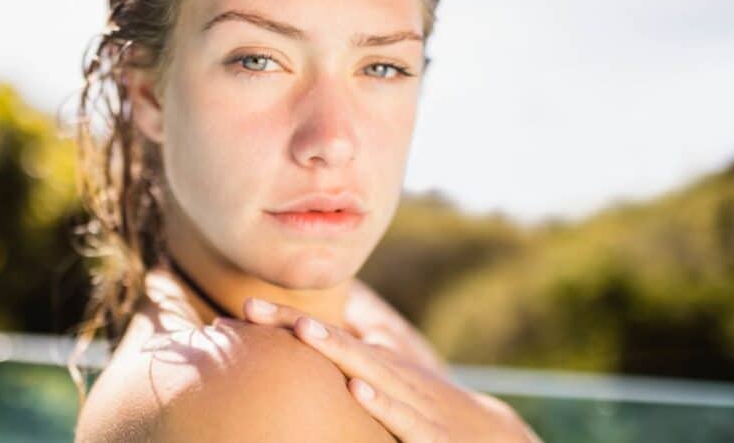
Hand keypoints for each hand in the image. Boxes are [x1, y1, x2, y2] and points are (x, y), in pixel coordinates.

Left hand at [222, 297, 540, 442]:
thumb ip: (352, 360)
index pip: (323, 336)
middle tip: (251, 305)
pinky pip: (401, 415)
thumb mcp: (387, 379)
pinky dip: (380, 403)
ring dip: (336, 348)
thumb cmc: (425, 404)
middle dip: (294, 322)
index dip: (285, 319)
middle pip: (335, 343)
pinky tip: (357, 391)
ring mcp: (407, 397)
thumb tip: (306, 341)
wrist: (489, 434)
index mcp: (373, 363)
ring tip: (303, 329)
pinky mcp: (426, 430)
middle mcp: (386, 372)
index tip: (244, 306)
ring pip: (367, 369)